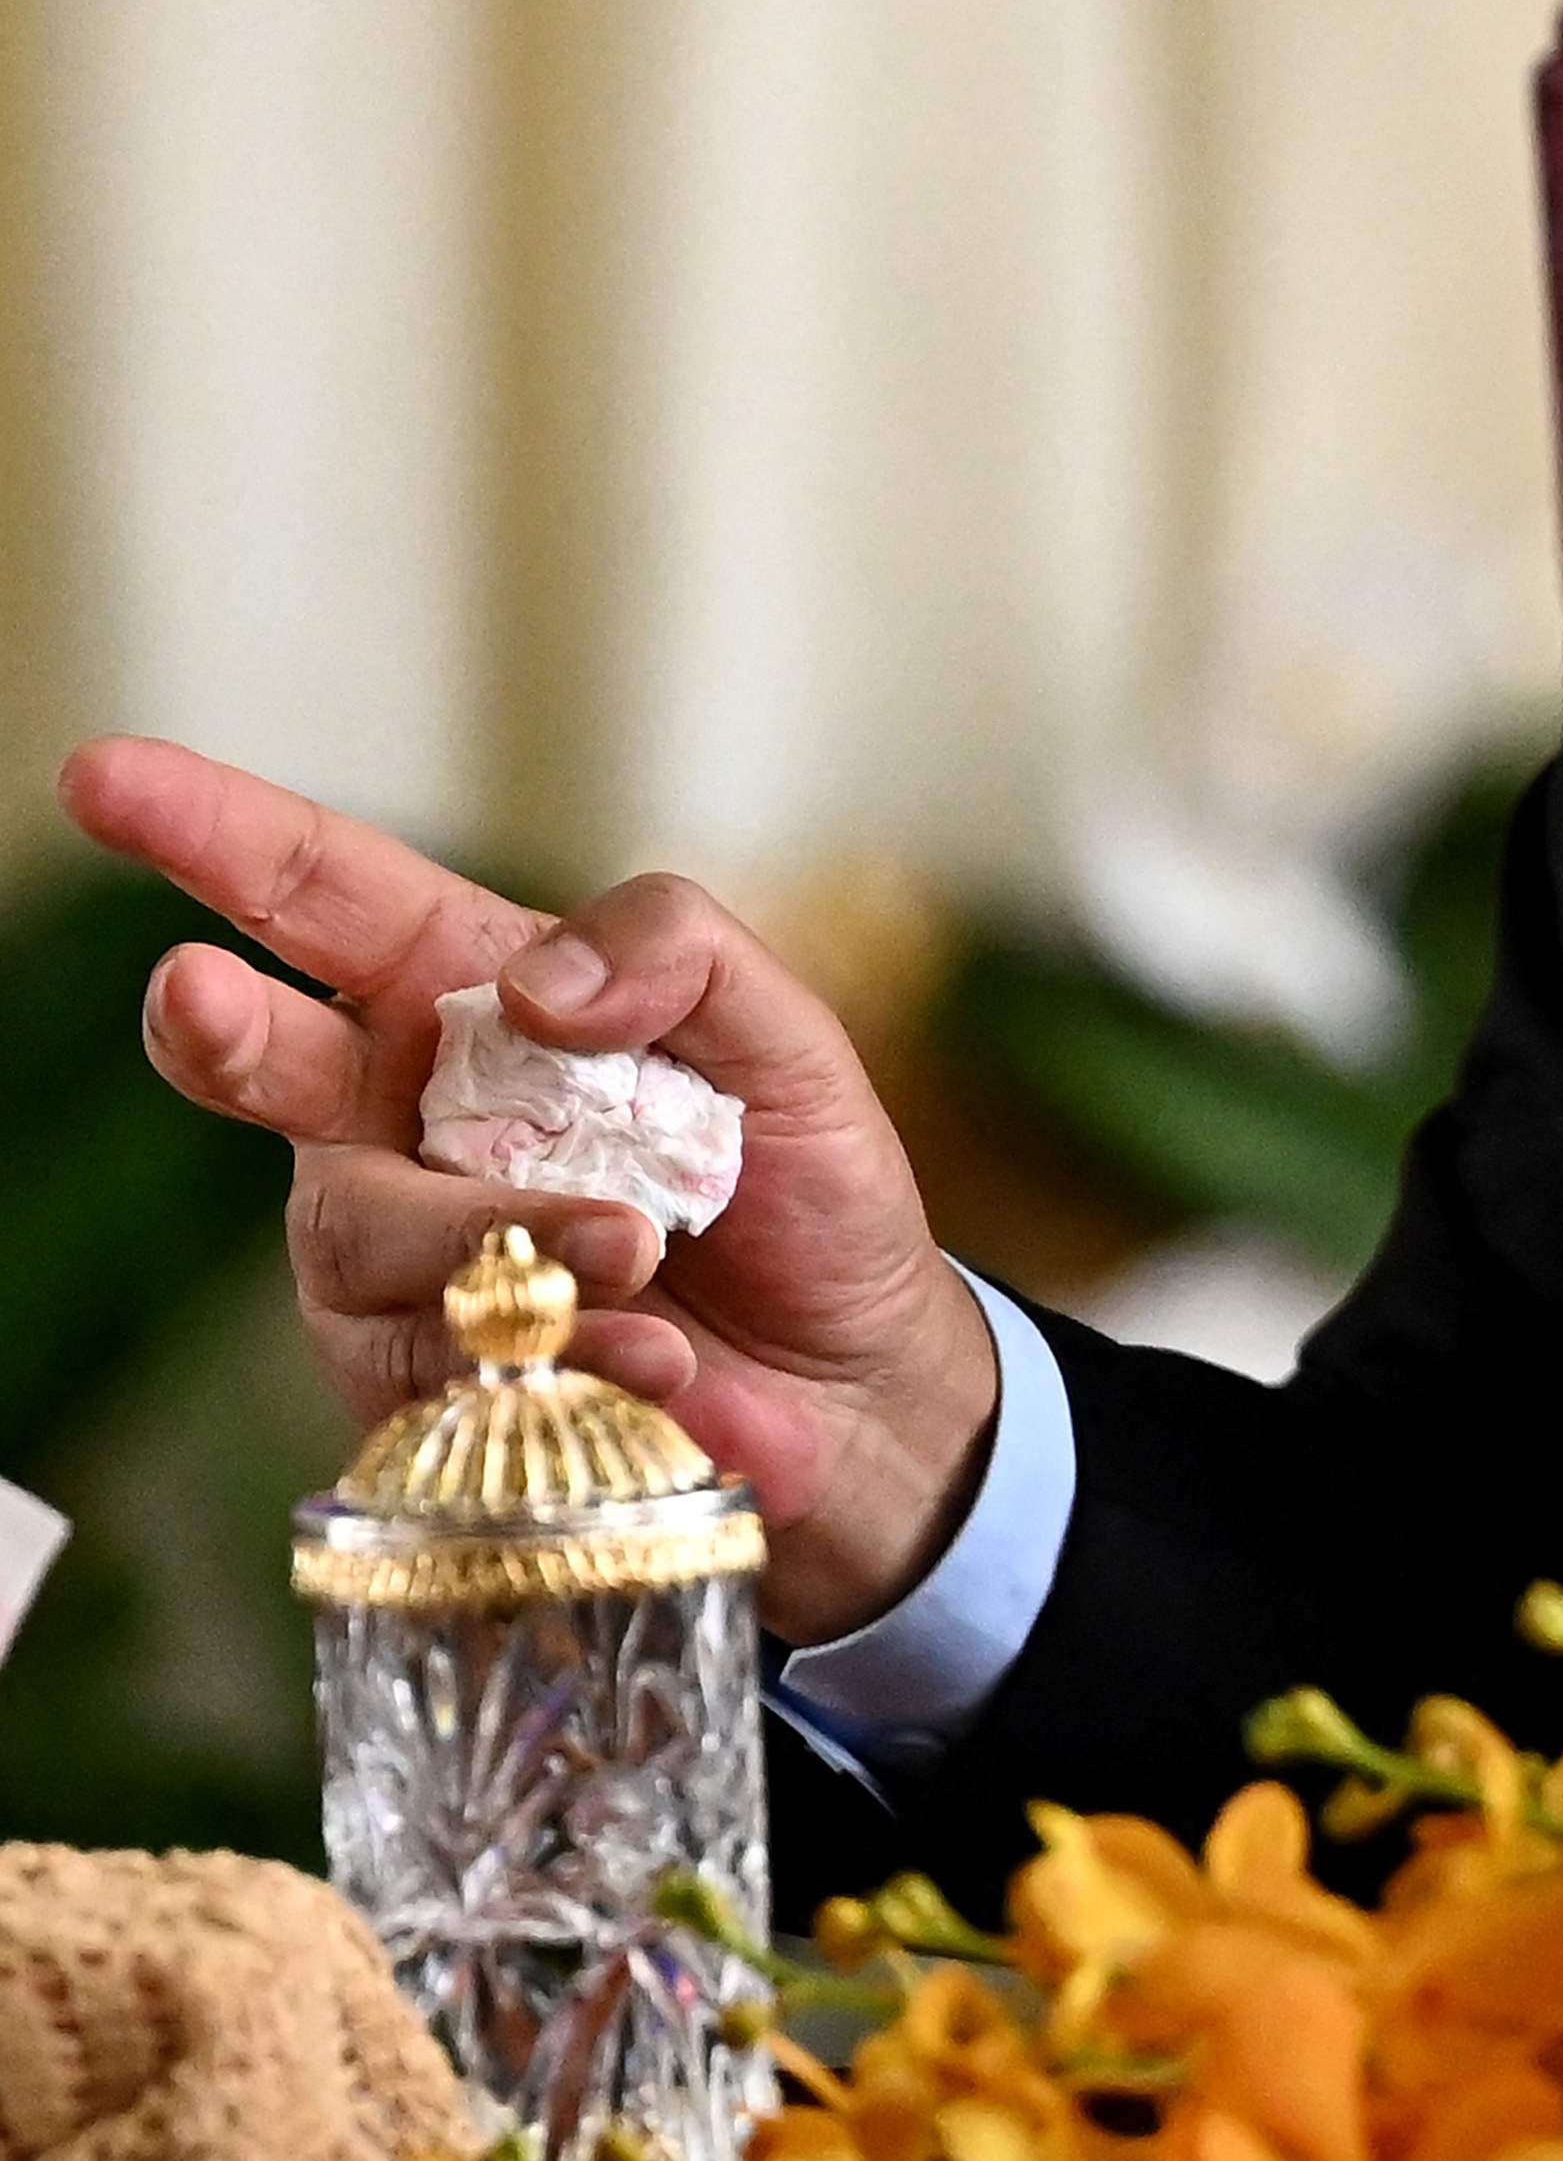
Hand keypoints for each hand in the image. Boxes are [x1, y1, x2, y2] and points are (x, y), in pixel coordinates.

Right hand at [70, 734, 1000, 1640]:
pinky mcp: (417, 1382)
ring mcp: (395, 1258)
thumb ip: (682, 954)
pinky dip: (563, 1347)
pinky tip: (655, 1359)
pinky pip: (438, 1354)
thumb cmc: (801, 1187)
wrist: (858, 1382)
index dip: (215, 834)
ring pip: (368, 1227)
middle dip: (224, 1030)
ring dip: (503, 1235)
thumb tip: (535, 981)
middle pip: (269, 1062)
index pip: (329, 900)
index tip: (106, 778)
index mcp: (478, 999)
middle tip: (196, 995)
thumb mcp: (784, 1036)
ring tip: (642, 1248)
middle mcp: (403, 1119)